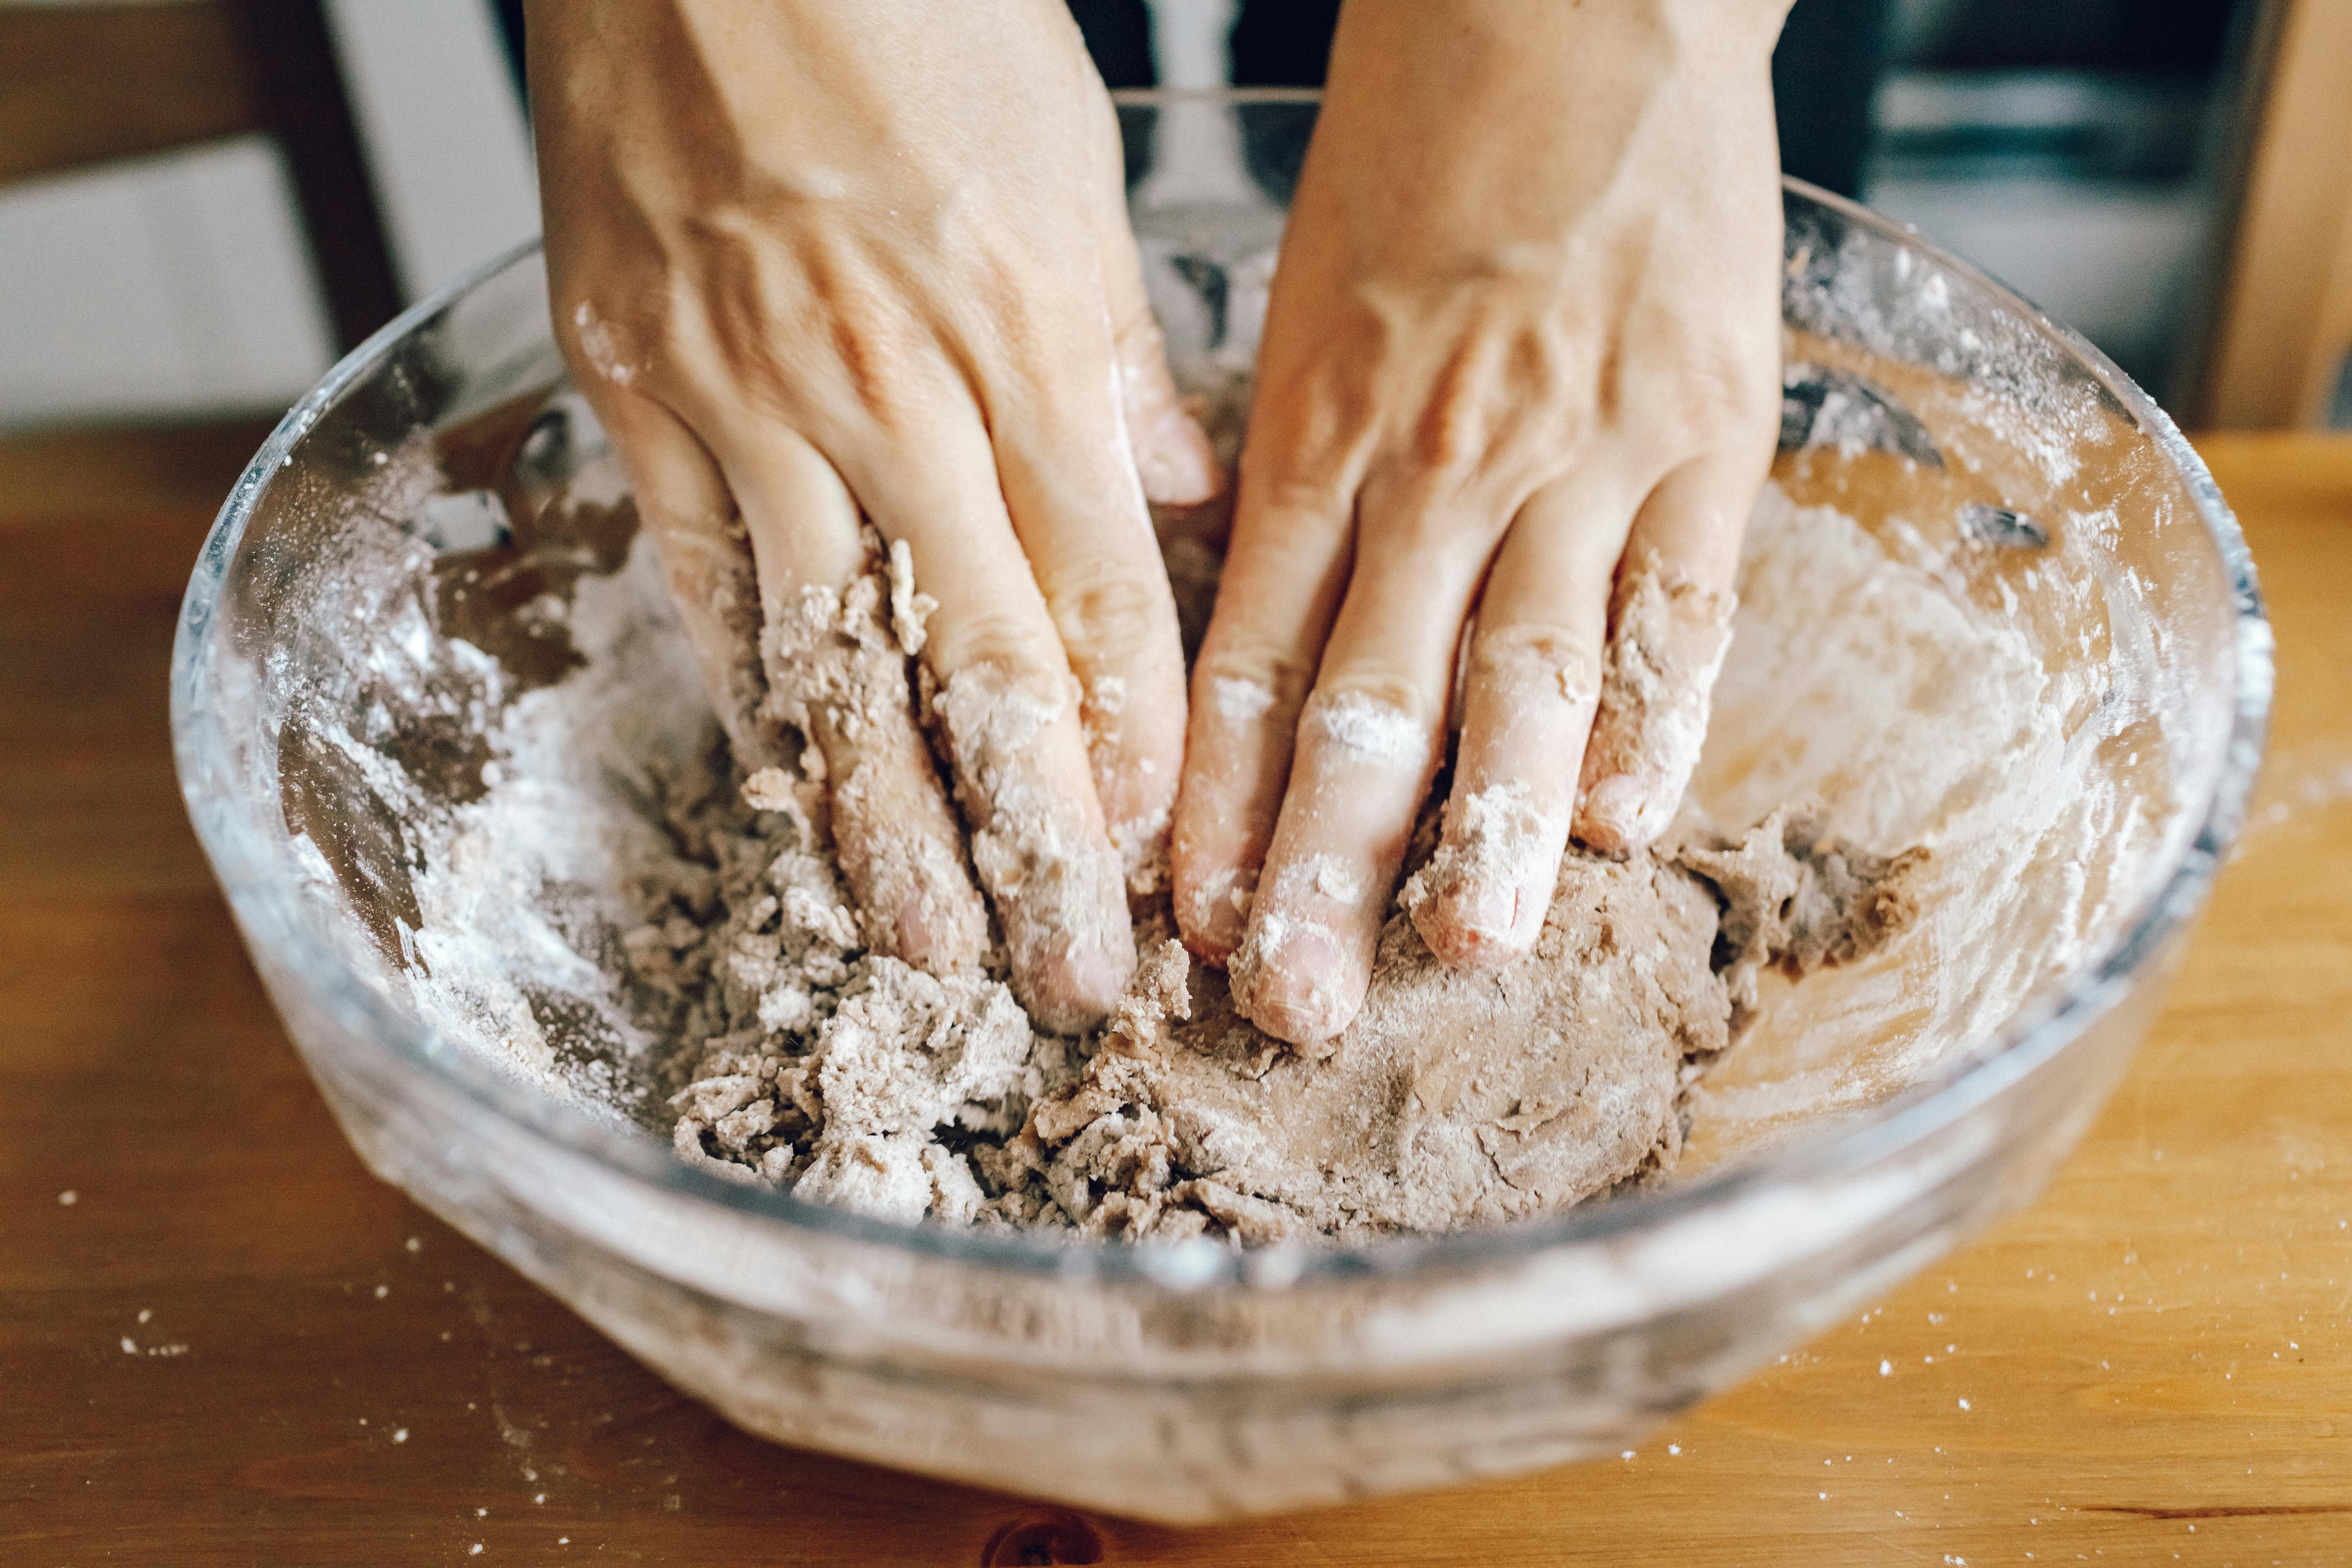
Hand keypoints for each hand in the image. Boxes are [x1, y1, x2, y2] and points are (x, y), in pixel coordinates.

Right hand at [527, 0, 1217, 1030]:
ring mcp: (744, 396)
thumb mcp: (1066, 171)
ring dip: (883, 826)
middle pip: (975, 662)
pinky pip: (699, 581)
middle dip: (1031, 841)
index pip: (1099, 595)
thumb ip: (1118, 354)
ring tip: (929, 950)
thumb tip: (1175, 488)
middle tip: (1068, 980)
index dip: (1133, 745)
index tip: (1160, 859)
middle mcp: (887, 389)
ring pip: (830, 658)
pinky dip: (752, 701)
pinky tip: (793, 804)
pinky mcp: (630, 387)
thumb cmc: (914, 19)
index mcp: (1019, 336)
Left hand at [1171, 0, 1790, 1046]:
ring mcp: (1581, 453)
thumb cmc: (1419, 152)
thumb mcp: (1306, 303)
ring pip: (1525, 679)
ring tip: (1458, 956)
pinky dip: (1650, 723)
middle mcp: (1440, 464)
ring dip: (1488, 831)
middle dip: (1323, 866)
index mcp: (1319, 432)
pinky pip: (1678, 607)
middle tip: (1291, 1005)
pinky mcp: (1707, 429)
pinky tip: (1618, 828)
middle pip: (1371, 701)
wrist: (1573, 1)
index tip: (1188, 924)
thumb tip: (1255, 609)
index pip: (1251, 661)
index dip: (1214, 804)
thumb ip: (1288, 465)